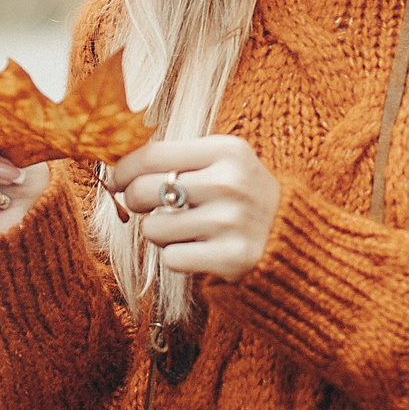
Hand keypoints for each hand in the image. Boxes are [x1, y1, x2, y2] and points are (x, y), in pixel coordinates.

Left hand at [111, 135, 282, 282]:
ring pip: (153, 229)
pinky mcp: (232, 258)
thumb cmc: (243, 196)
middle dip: (135, 200)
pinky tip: (198, 249)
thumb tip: (115, 171)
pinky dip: (177, 257)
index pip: (152, 154)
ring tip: (184, 229)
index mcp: (228, 150)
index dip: (123, 169)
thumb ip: (176, 159)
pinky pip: (171, 259)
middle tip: (146, 206)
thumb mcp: (223, 162)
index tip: (115, 179)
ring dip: (158, 233)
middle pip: (145, 190)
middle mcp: (230, 182)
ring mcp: (231, 222)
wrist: (293, 237)